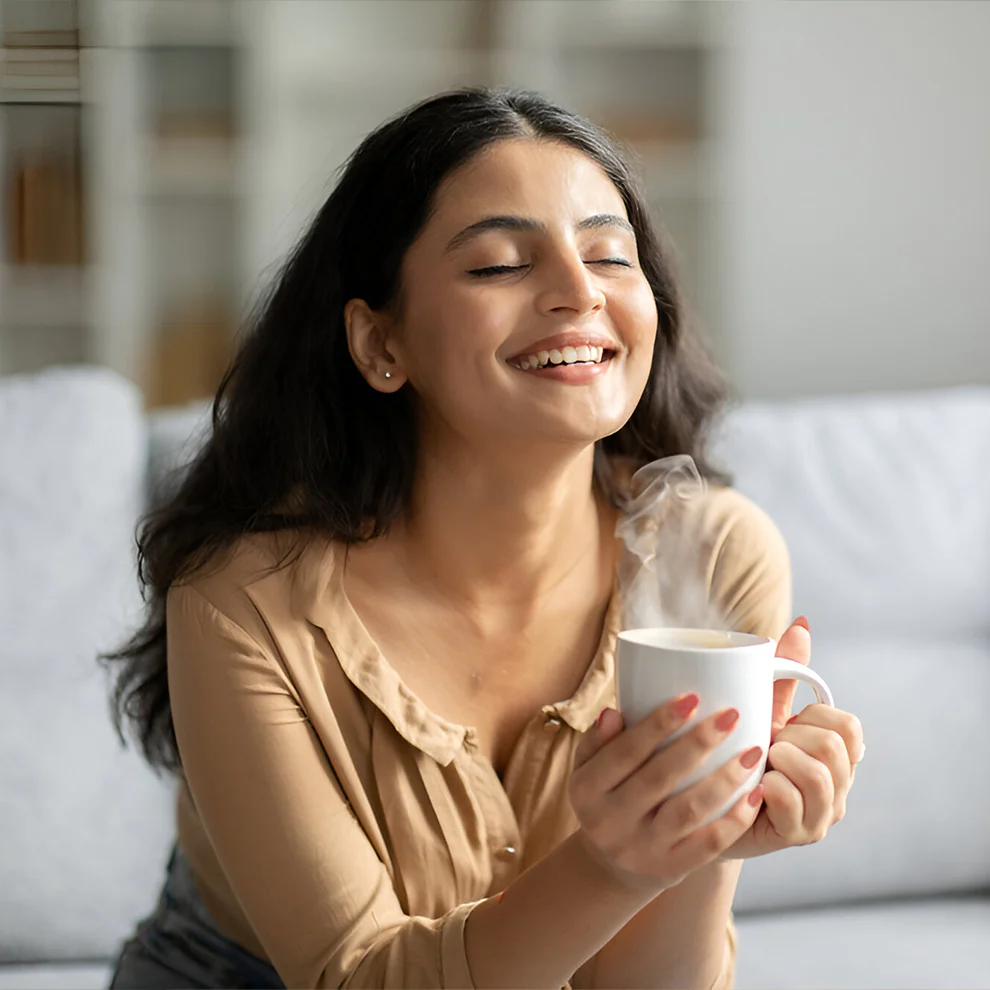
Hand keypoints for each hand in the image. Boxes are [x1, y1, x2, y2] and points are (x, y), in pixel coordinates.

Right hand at [569, 694, 764, 893]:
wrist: (611, 865)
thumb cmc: (606, 797)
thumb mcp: (588, 768)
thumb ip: (599, 740)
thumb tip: (613, 713)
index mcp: (586, 789)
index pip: (625, 751)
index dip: (658, 724)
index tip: (691, 697)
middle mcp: (609, 822)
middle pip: (659, 778)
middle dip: (698, 743)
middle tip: (731, 716)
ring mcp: (641, 849)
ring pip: (688, 811)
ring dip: (724, 779)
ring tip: (753, 752)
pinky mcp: (670, 870)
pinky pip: (708, 845)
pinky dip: (734, 820)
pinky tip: (755, 794)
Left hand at [720, 617, 864, 859]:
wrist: (702, 807)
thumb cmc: (736, 753)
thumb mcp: (760, 709)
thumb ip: (784, 673)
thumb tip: (802, 623)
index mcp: (835, 755)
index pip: (849, 726)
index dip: (811, 717)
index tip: (784, 722)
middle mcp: (837, 788)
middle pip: (833, 746)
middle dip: (792, 737)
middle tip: (765, 745)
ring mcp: (821, 816)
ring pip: (818, 775)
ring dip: (780, 759)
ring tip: (759, 762)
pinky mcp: (797, 836)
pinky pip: (793, 803)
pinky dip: (770, 786)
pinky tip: (753, 784)